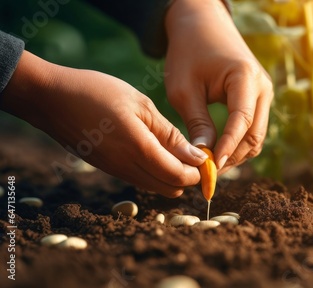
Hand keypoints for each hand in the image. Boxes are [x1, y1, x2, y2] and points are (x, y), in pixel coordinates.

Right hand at [1, 51, 207, 196]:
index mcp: (138, 148)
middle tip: (195, 155)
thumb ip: (169, 134)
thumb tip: (197, 157)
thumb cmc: (97, 92)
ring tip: (178, 150)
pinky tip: (157, 151)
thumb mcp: (140, 104)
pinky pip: (140, 179)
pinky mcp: (108, 168)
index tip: (207, 158)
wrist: (50, 98)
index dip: (197, 172)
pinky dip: (155, 173)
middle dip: (188, 177)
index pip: (178, 176)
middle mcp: (126, 166)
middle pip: (169, 188)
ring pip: (155, 187)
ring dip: (171, 176)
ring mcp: (115, 170)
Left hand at [164, 0, 273, 171]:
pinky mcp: (259, 99)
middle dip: (233, 158)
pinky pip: (253, 128)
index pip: (241, 122)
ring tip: (211, 168)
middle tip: (208, 177)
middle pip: (255, 135)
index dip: (228, 148)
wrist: (202, 25)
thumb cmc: (189, 52)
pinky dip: (238, 143)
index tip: (210, 169)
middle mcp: (263, 87)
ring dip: (236, 154)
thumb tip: (204, 156)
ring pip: (256, 136)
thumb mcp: (184, 88)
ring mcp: (264, 93)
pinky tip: (219, 153)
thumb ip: (197, 122)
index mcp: (246, 78)